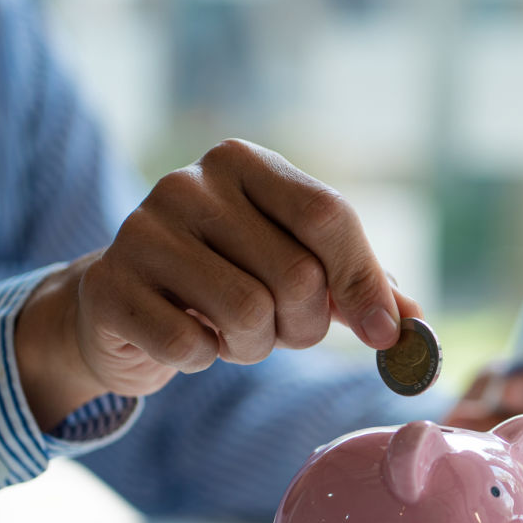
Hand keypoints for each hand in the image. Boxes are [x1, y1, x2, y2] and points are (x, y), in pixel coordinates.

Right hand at [14, 139, 418, 427]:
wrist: (125, 306)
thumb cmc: (231, 279)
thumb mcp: (301, 267)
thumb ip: (362, 286)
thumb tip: (413, 326)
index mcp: (243, 163)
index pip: (327, 215)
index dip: (363, 281)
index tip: (384, 333)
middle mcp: (187, 184)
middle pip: (296, 274)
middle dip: (306, 325)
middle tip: (285, 331)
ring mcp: (139, 232)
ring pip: (247, 312)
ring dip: (257, 346)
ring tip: (236, 334)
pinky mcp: (109, 288)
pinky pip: (190, 346)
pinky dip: (204, 359)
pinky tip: (190, 339)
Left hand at [444, 360, 522, 522]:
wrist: (511, 439)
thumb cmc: (509, 400)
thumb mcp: (498, 383)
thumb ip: (489, 393)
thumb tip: (464, 418)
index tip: (504, 394)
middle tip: (481, 437)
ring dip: (516, 477)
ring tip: (484, 466)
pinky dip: (521, 505)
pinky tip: (500, 490)